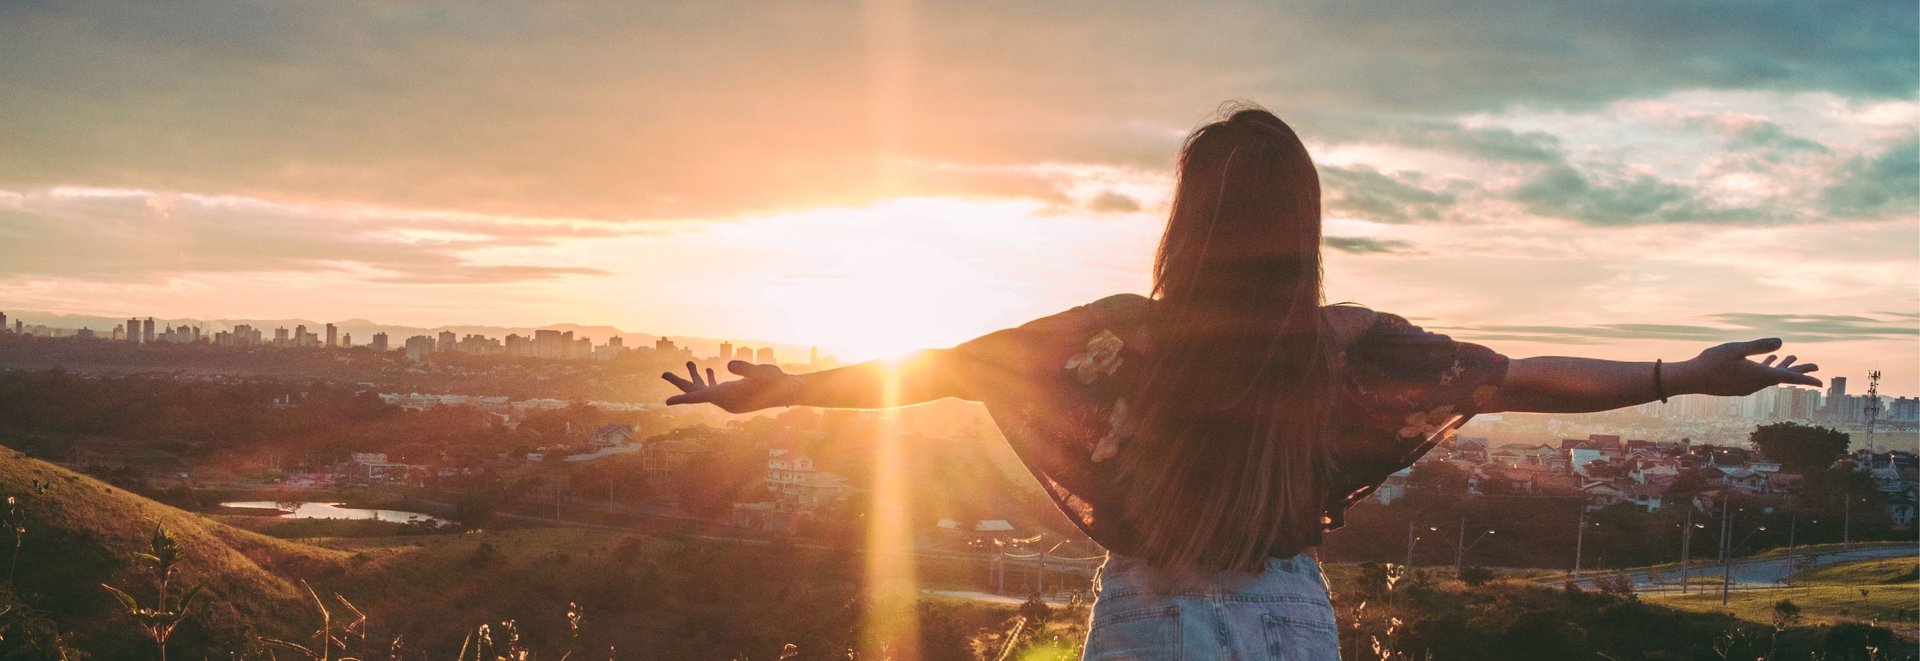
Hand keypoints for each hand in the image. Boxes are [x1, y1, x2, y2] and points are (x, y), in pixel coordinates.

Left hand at [662, 360, 795, 413]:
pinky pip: (715, 387)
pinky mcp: (734, 393)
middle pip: (697, 393)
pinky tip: (706, 368)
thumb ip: (746, 368)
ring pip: (705, 388)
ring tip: (689, 361)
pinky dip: (708, 378)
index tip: (667, 402)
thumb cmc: (776, 381)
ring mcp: (729, 397)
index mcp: (728, 397)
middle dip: (680, 383)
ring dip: (695, 376)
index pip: (700, 398)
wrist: (788, 391)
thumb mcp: (763, 372)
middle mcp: (725, 400)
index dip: (682, 399)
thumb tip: (728, 365)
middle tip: (663, 373)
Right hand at [1674, 338, 1820, 396]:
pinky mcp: (1739, 386)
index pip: (1789, 377)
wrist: (1691, 379)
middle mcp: (1756, 384)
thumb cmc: (1711, 362)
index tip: (1821, 381)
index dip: (1806, 377)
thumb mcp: (1736, 349)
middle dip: (1799, 370)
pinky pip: (1759, 377)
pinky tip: (1765, 362)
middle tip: (1815, 366)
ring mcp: (1747, 386)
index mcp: (1759, 375)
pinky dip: (1767, 369)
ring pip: (1770, 376)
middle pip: (1783, 377)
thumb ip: (1758, 346)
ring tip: (1792, 357)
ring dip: (1782, 367)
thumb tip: (1781, 343)